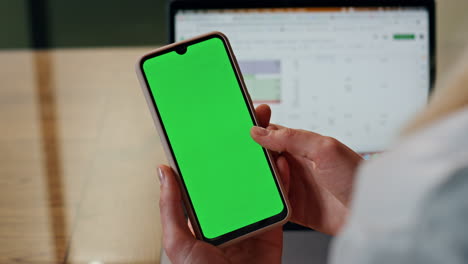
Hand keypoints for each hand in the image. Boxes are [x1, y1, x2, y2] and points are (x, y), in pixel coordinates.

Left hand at [158, 105, 289, 263]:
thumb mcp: (178, 242)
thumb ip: (171, 207)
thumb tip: (163, 172)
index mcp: (204, 213)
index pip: (208, 174)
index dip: (211, 149)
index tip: (214, 125)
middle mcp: (228, 212)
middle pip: (236, 171)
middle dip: (241, 144)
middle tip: (245, 117)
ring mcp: (251, 218)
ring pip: (258, 180)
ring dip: (263, 156)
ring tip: (264, 131)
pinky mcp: (272, 227)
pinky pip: (279, 200)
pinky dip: (282, 180)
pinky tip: (279, 161)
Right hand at [251, 105, 363, 234]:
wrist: (369, 212)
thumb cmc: (355, 176)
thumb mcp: (324, 148)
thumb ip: (291, 138)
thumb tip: (260, 131)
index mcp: (303, 146)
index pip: (273, 133)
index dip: (257, 128)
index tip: (239, 126)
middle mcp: (296, 165)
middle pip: (265, 158)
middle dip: (251, 156)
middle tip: (236, 156)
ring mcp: (294, 186)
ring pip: (265, 180)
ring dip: (257, 179)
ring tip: (248, 178)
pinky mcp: (294, 208)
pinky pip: (272, 203)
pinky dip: (264, 201)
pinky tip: (258, 198)